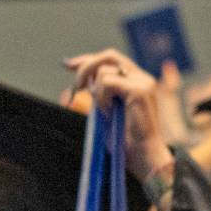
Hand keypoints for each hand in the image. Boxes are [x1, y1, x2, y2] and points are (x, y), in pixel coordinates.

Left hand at [65, 49, 172, 182]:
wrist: (143, 154)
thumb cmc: (125, 139)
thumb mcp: (105, 111)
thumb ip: (96, 95)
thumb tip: (81, 83)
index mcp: (134, 79)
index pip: (109, 59)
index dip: (86, 59)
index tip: (67, 65)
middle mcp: (141, 76)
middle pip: (108, 56)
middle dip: (85, 68)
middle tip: (76, 89)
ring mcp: (143, 81)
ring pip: (105, 71)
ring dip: (96, 93)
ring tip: (105, 112)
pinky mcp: (140, 89)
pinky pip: (109, 82)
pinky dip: (102, 98)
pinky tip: (108, 112)